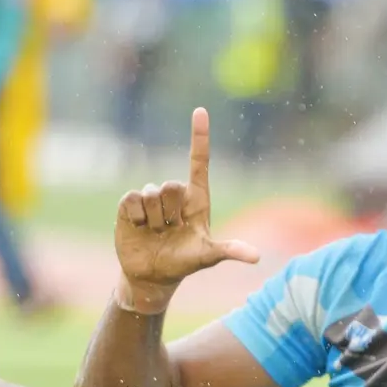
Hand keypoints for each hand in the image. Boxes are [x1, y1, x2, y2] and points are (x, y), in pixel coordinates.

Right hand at [114, 108, 259, 312]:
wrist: (152, 275)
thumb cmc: (184, 262)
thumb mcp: (207, 256)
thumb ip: (229, 251)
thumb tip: (256, 258)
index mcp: (196, 198)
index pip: (199, 161)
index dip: (199, 136)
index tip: (200, 110)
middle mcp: (174, 193)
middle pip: (171, 185)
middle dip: (170, 213)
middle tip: (171, 230)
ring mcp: (151, 197)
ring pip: (151, 193)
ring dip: (154, 219)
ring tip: (156, 232)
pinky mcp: (130, 204)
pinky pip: (132, 199)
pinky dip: (136, 217)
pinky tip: (140, 228)